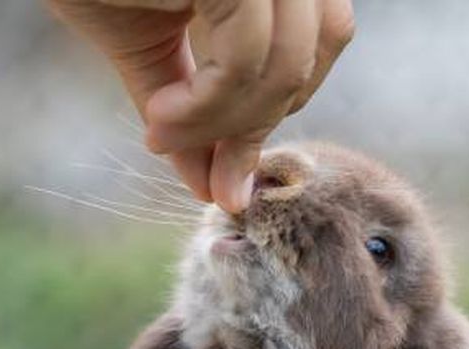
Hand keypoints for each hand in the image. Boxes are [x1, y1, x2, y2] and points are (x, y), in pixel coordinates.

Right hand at [49, 0, 353, 212]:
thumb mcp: (150, 46)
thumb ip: (195, 110)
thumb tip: (219, 189)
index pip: (319, 38)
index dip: (278, 109)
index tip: (228, 177)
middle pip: (314, 52)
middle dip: (256, 125)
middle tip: (207, 174)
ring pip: (284, 65)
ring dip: (224, 125)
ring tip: (162, 136)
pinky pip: (243, 61)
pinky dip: (205, 109)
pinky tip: (159, 119)